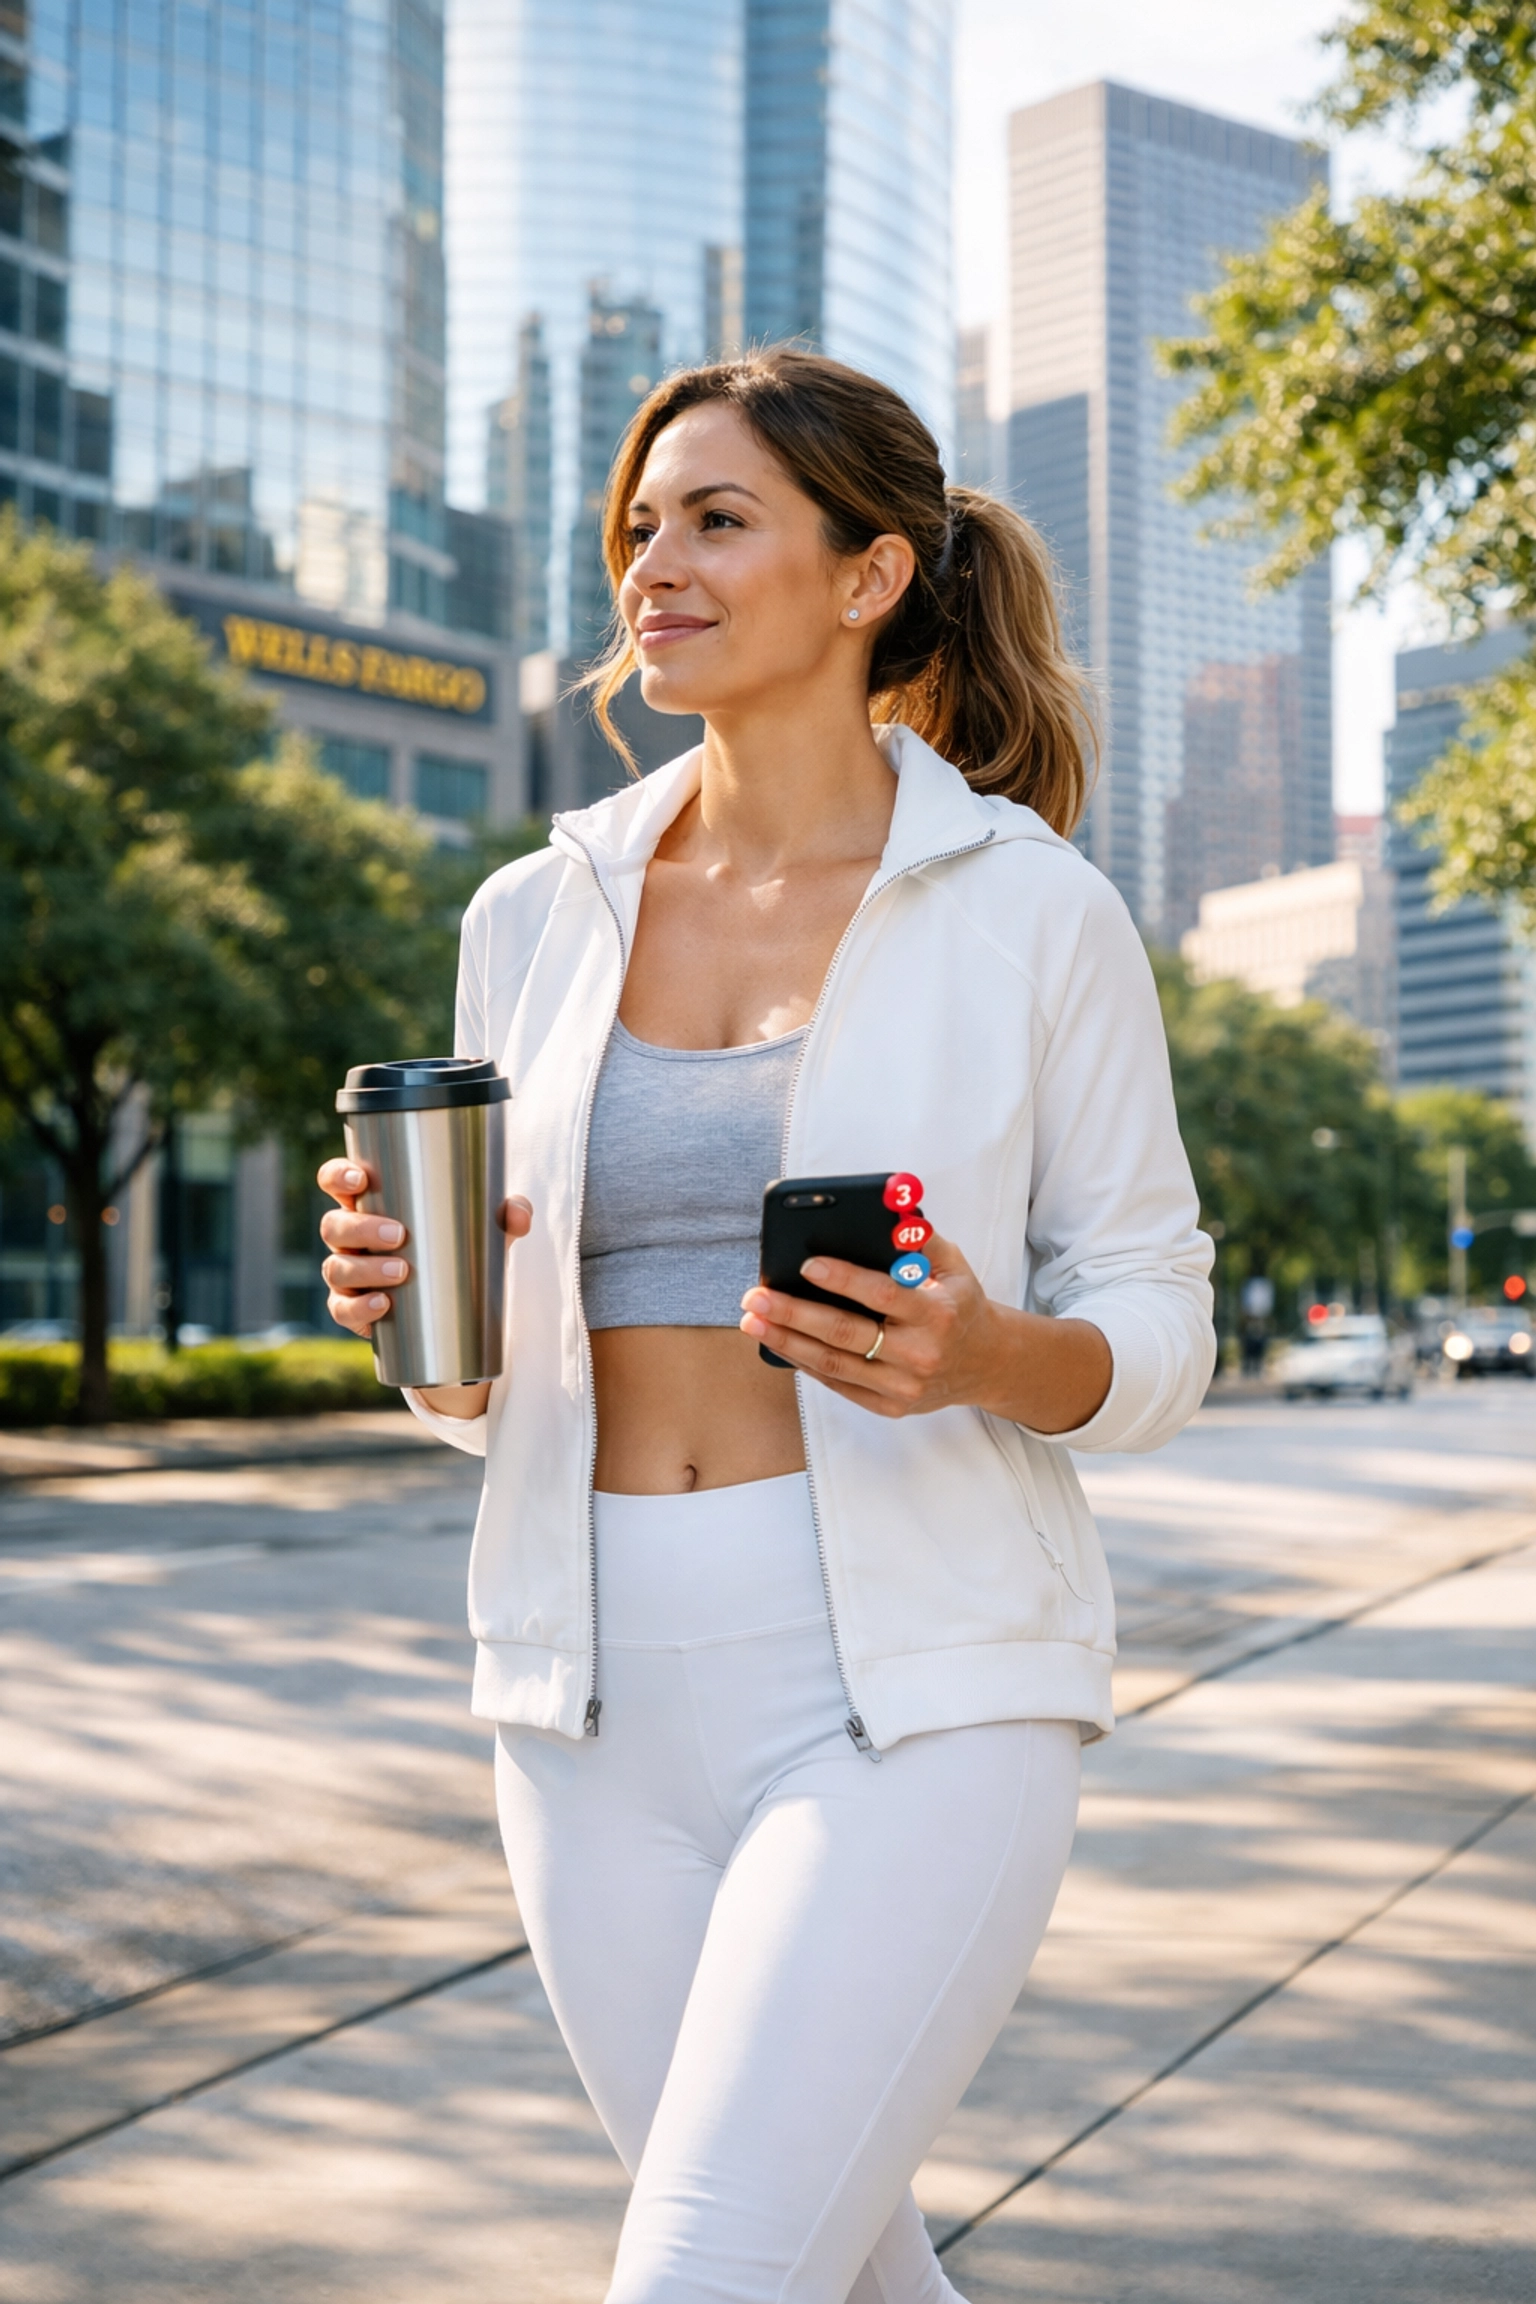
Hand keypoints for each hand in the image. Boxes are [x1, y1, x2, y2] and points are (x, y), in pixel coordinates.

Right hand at [317, 1157, 531, 1338]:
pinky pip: (342, 1309)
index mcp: (371, 1205)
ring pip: (337, 1267)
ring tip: (400, 1272)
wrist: (451, 1306)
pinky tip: (383, 1305)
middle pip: (335, 1225)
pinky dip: (360, 1308)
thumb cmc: (455, 1248)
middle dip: (362, 1227)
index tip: (359, 1179)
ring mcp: (346, 1274)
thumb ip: (505, 1214)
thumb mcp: (482, 1229)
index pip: (337, 1182)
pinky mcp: (352, 1309)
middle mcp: (349, 1238)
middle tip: (399, 1235)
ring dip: (365, 1268)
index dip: (338, 1176)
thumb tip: (518, 1214)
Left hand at [739, 1229, 1111, 1432]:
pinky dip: (805, 1363)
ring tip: (753, 1321)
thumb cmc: (959, 1304)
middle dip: (794, 1314)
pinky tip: (780, 1343)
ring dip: (786, 1342)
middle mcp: (920, 1354)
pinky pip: (838, 1385)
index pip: (881, 1295)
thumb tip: (884, 1208)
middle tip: (757, 1297)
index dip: (842, 1279)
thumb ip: (920, 1239)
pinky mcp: (891, 1406)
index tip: (806, 1264)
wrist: (986, 1364)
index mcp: (936, 1314)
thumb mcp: (954, 1266)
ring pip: (833, 1364)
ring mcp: (904, 1386)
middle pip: (845, 1334)